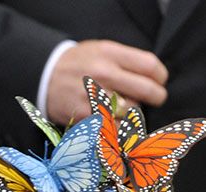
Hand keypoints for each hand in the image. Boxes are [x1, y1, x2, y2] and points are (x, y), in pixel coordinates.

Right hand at [47, 40, 168, 124]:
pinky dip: (122, 127)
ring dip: (135, 113)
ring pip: (133, 111)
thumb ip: (125, 61)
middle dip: (157, 97)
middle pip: (147, 90)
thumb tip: (153, 78)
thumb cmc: (78, 64)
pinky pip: (117, 127)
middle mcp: (104, 74)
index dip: (160, 76)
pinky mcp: (88, 118)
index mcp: (110, 54)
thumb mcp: (100, 50)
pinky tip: (118, 123)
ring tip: (129, 109)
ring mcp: (96, 97)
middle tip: (156, 99)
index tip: (160, 81)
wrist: (44, 76)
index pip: (149, 66)